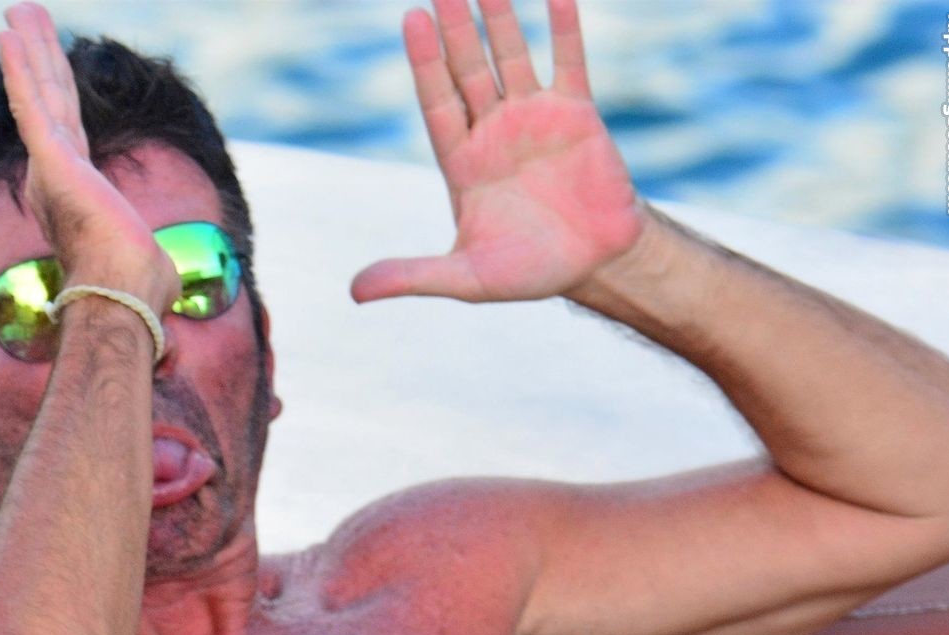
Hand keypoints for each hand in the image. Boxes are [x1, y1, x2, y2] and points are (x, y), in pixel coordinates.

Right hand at [0, 3, 178, 312]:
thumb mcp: (145, 261)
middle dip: (38, 54)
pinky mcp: (52, 160)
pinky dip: (19, 69)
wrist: (122, 295)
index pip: (65, 125)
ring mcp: (51, 164)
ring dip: (27, 47)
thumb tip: (167, 288)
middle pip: (49, 98)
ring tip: (15, 11)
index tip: (48, 61)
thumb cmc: (136, 289)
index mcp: (74, 189)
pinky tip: (8, 36)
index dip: (55, 87)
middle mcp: (54, 173)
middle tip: (22, 17)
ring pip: (39, 91)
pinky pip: (31, 103)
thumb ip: (146, 258)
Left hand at [351, 0, 644, 303]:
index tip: (412, 19)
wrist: (594, 265)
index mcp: (462, 163)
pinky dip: (563, 29)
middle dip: (454, 30)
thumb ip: (412, 276)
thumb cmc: (527, 273)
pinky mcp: (578, 115)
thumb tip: (354, 293)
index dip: (425, 62)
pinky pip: (567, 63)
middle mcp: (493, 132)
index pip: (437, 101)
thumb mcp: (464, 278)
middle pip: (467, 70)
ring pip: (510, 57)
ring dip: (498, 18)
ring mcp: (534, 118)